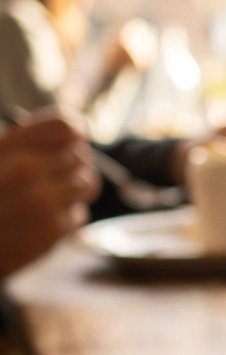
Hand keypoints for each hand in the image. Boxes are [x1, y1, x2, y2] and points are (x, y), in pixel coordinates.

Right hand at [0, 117, 97, 278]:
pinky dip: (67, 217)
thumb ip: (25, 145)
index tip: (67, 145)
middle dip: (71, 167)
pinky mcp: (53, 228)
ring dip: (73, 192)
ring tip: (46, 199)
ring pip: (87, 184)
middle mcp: (27, 170)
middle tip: (52, 178)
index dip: (73, 136)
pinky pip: (80, 212)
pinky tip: (41, 220)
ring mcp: (43, 200)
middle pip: (81, 156)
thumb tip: (74, 136)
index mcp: (10, 147)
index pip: (68, 126)